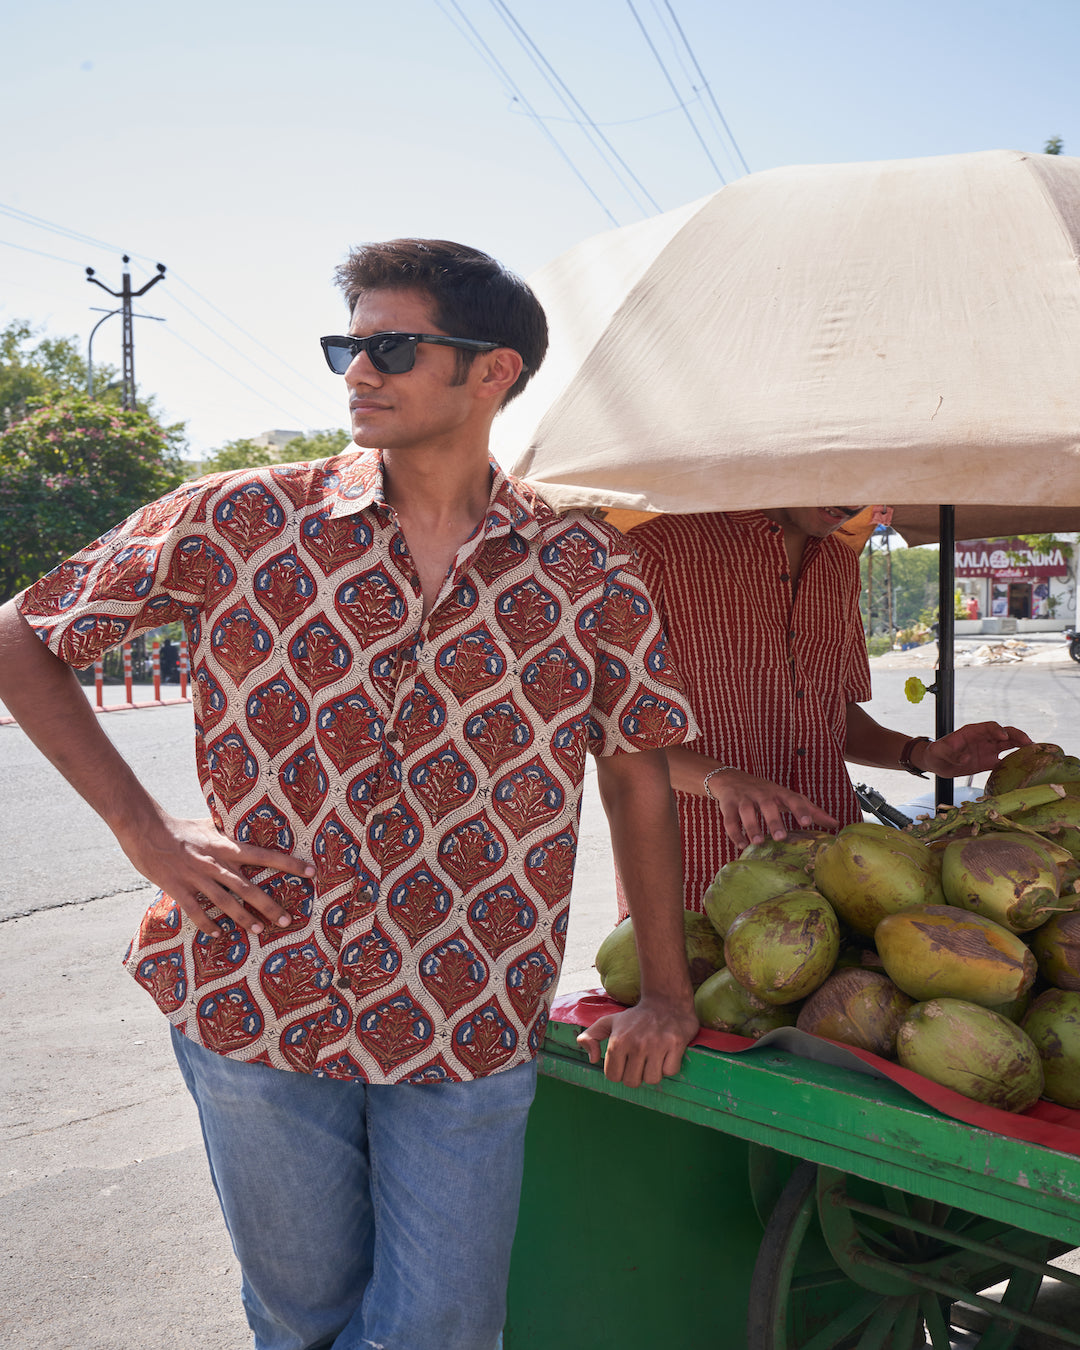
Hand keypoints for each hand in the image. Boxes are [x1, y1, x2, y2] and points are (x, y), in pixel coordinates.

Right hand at [116, 810, 315, 937]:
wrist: (145, 829)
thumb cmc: (179, 826)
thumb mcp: (208, 825)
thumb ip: (227, 832)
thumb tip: (245, 829)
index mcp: (225, 845)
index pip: (264, 854)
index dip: (289, 863)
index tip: (311, 872)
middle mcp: (215, 862)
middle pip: (248, 886)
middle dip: (269, 904)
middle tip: (286, 920)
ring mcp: (196, 877)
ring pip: (225, 902)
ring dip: (243, 918)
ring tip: (259, 931)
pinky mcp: (177, 888)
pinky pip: (195, 911)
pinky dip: (208, 924)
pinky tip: (219, 934)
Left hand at [576, 995, 698, 1087]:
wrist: (665, 1001)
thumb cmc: (635, 1017)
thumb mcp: (608, 1022)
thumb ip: (590, 1037)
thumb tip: (592, 1059)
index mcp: (618, 1041)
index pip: (613, 1076)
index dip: (619, 1072)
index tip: (626, 1061)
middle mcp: (636, 1044)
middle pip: (632, 1082)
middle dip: (635, 1074)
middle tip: (640, 1060)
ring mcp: (657, 1045)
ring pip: (652, 1080)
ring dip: (653, 1072)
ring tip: (653, 1057)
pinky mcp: (675, 1044)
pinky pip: (670, 1072)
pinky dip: (669, 1066)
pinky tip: (666, 1053)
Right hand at [705, 768, 837, 850]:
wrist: (729, 778)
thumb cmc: (764, 792)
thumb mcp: (786, 797)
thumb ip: (810, 809)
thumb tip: (835, 824)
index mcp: (778, 792)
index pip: (792, 798)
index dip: (800, 810)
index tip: (807, 822)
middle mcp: (761, 793)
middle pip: (767, 805)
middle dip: (774, 820)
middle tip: (780, 837)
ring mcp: (743, 798)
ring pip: (746, 811)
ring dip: (752, 827)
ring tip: (758, 842)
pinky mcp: (727, 804)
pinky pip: (730, 820)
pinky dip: (735, 833)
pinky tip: (741, 845)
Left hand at [921, 723, 1031, 777]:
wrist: (937, 763)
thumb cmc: (937, 753)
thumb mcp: (939, 751)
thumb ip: (951, 752)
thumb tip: (965, 758)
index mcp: (972, 732)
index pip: (988, 727)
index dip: (997, 730)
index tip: (1003, 736)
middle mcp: (984, 738)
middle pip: (1005, 733)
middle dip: (1017, 736)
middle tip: (1029, 743)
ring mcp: (989, 749)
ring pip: (1009, 745)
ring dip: (1022, 747)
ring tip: (1035, 752)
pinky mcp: (990, 762)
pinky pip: (1006, 760)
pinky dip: (1016, 761)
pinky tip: (1027, 766)